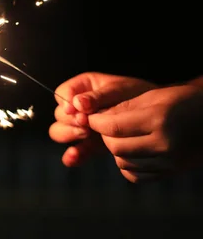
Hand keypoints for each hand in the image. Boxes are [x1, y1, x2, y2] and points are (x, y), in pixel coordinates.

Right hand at [49, 72, 155, 166]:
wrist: (155, 117)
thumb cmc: (138, 96)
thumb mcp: (120, 91)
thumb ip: (98, 97)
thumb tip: (76, 103)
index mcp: (82, 87)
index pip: (62, 93)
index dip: (66, 102)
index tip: (76, 110)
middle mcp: (77, 107)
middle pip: (59, 115)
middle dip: (69, 120)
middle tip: (85, 124)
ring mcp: (81, 127)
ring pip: (60, 132)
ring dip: (69, 134)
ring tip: (86, 134)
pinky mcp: (88, 144)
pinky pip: (73, 151)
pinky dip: (72, 155)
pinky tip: (75, 157)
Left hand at [87, 84, 202, 181]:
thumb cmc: (182, 101)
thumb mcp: (153, 96)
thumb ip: (123, 107)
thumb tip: (95, 116)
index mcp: (158, 120)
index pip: (113, 127)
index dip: (95, 122)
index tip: (90, 117)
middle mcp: (164, 143)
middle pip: (115, 147)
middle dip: (104, 136)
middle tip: (105, 126)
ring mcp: (169, 161)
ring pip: (122, 162)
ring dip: (115, 150)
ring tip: (121, 136)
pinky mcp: (171, 172)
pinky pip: (135, 175)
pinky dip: (127, 165)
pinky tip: (131, 151)